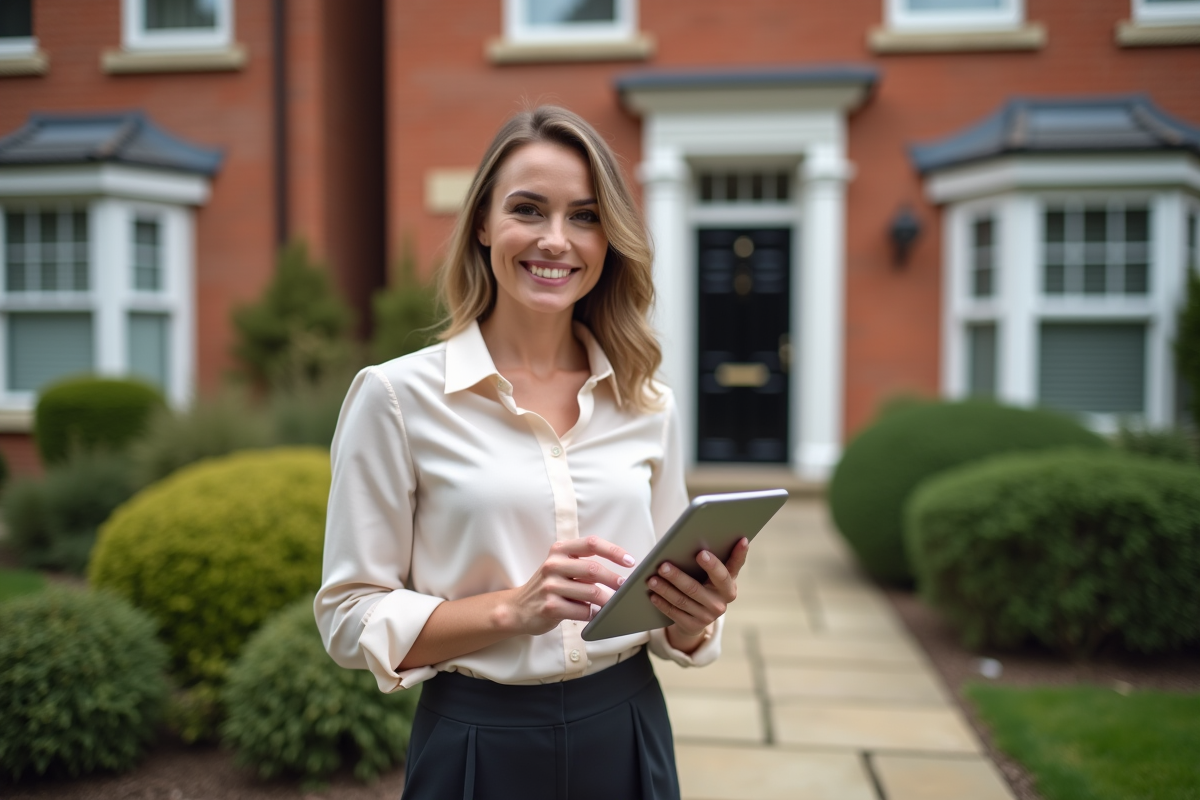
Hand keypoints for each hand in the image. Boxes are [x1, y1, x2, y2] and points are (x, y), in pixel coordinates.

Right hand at [497, 536, 633, 636]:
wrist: (518, 608)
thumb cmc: (548, 587)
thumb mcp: (561, 567)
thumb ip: (583, 564)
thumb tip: (620, 572)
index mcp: (559, 550)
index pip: (592, 543)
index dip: (614, 551)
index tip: (630, 561)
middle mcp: (553, 564)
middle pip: (593, 569)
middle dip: (615, 579)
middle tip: (627, 588)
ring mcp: (550, 586)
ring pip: (591, 592)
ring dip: (607, 601)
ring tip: (614, 605)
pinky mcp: (550, 606)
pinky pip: (582, 611)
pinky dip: (593, 615)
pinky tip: (595, 616)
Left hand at [648, 537, 749, 651]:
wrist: (701, 616)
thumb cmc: (706, 584)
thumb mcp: (714, 575)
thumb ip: (712, 561)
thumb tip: (695, 538)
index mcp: (729, 584)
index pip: (729, 569)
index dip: (717, 562)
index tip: (702, 552)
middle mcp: (722, 601)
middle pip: (696, 587)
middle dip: (678, 576)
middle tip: (663, 565)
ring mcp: (708, 616)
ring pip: (682, 600)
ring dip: (665, 589)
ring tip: (651, 578)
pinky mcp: (694, 625)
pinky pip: (675, 613)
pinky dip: (662, 603)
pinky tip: (652, 594)